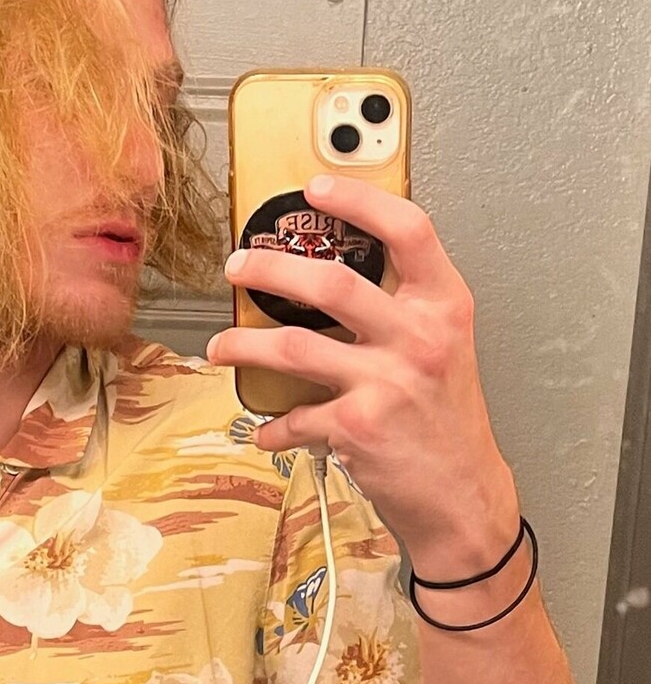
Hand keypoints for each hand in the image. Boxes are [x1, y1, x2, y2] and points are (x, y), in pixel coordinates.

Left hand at [206, 173, 519, 569]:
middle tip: (239, 265)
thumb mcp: (445, 348)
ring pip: (293, 346)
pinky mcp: (357, 427)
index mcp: (445, 306)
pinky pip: (295, 418)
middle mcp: (418, 337)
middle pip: (331, 281)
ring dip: (244, 346)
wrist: (463, 495)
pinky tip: (265, 430)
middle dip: (270, 268)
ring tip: (221, 347)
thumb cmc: (449, 422)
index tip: (316, 187)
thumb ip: (405, 308)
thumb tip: (336, 278)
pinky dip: (273, 428)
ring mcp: (386, 382)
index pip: (408, 230)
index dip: (359, 201)